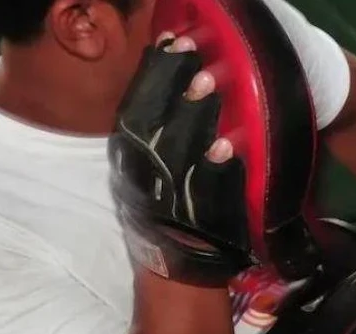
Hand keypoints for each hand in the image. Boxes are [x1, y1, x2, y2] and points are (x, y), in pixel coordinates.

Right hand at [109, 33, 253, 286]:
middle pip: (155, 124)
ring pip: (178, 154)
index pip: (138, 108)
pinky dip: (216, 170)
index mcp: (130, 159)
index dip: (154, 73)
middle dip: (172, 87)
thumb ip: (158, 126)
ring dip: (193, 118)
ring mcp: (168, 201)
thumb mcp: (150, 166)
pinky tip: (226, 147)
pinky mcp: (198, 224)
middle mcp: (143, 177)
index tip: (172, 41)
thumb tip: (175, 72)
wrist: (178, 271)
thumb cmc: (168, 207)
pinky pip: (208, 194)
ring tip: (209, 84)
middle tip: (194, 54)